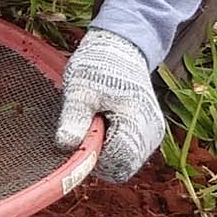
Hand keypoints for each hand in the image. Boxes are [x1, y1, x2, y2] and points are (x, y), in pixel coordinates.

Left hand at [55, 27, 165, 182]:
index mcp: (137, 121)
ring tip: (97, 122)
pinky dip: (113, 146)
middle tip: (87, 127)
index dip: (93, 157)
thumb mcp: (79, 89)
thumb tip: (65, 144)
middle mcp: (151, 133)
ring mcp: (152, 134)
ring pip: (124, 163)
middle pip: (121, 168)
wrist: (120, 48)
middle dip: (99, 156)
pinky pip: (129, 154)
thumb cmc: (99, 65)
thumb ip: (74, 118)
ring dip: (106, 151)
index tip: (80, 135)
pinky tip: (105, 124)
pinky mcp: (148, 133)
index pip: (117, 162)